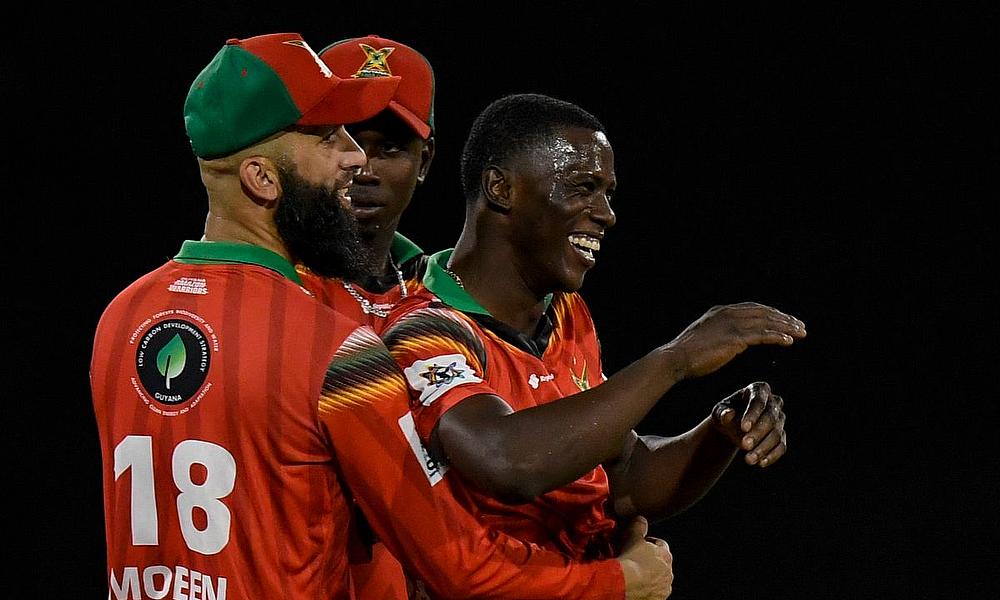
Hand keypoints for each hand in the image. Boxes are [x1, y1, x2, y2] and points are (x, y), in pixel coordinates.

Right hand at [617, 516, 672, 599]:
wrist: (625, 585)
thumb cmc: (630, 560)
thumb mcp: (632, 536)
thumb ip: (638, 526)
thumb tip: (641, 519)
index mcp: (665, 555)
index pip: (660, 545)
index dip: (648, 543)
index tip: (638, 544)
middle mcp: (668, 573)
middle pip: (660, 564)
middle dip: (649, 562)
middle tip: (634, 560)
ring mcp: (663, 589)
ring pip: (657, 580)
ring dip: (648, 577)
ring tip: (633, 576)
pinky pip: (652, 594)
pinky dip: (645, 591)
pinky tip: (634, 588)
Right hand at [665, 302, 805, 378]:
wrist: (675, 358)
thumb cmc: (687, 354)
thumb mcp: (705, 337)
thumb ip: (720, 334)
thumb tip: (731, 341)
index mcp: (721, 311)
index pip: (754, 308)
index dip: (772, 313)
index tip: (785, 320)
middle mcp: (728, 313)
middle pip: (764, 312)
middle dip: (784, 319)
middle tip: (800, 326)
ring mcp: (731, 324)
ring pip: (766, 322)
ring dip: (786, 327)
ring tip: (801, 333)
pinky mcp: (734, 338)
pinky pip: (762, 335)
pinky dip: (777, 337)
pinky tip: (789, 341)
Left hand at [712, 381, 786, 466]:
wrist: (731, 426)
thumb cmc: (725, 414)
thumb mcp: (719, 412)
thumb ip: (722, 412)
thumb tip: (728, 414)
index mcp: (758, 390)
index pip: (758, 400)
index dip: (752, 414)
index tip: (743, 428)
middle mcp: (773, 402)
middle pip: (770, 418)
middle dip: (758, 433)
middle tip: (744, 445)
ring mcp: (780, 419)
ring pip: (776, 434)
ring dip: (763, 448)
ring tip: (748, 459)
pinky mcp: (781, 436)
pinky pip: (781, 446)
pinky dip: (772, 455)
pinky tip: (761, 463)